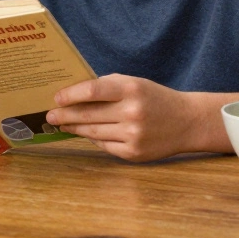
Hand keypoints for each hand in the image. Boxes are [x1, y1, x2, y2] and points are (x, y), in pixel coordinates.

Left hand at [46, 74, 200, 161]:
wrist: (187, 121)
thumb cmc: (155, 98)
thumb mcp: (135, 83)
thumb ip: (108, 86)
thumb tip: (74, 95)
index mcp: (132, 89)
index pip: (93, 90)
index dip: (71, 95)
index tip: (56, 98)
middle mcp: (132, 112)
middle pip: (88, 114)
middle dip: (65, 115)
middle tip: (50, 115)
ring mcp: (133, 135)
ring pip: (93, 132)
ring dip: (75, 128)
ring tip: (63, 124)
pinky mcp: (134, 153)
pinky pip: (104, 146)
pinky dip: (93, 139)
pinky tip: (85, 134)